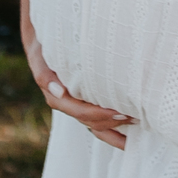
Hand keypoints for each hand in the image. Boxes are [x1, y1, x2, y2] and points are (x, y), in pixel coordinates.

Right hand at [22, 24, 135, 150]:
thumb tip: (60, 93)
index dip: (100, 114)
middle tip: (135, 117)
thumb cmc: (44, 48)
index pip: (81, 111)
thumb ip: (45, 75)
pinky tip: (130, 134)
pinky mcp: (84, 103)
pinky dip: (112, 130)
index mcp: (58, 97)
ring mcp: (76, 106)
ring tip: (137, 126)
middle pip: (91, 121)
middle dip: (112, 122)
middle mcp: (68, 105)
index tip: (119, 112)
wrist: (42, 43)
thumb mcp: (39, 57)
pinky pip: (98, 122)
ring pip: (96, 126)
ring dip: (115, 130)